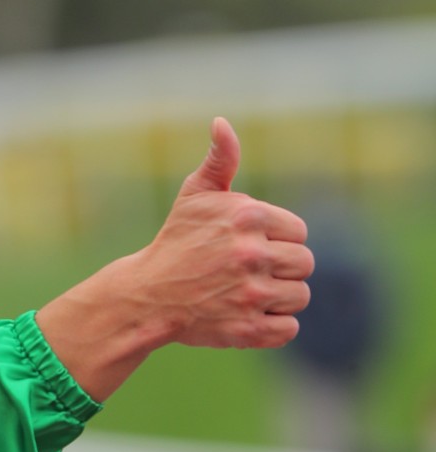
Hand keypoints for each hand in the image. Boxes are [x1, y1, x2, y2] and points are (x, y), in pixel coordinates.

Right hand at [36, 117, 313, 400]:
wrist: (147, 294)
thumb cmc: (177, 240)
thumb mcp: (195, 195)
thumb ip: (220, 159)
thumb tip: (222, 123)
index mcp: (247, 216)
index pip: (298, 231)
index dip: (276, 238)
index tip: (247, 244)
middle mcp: (253, 253)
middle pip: (304, 264)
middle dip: (279, 267)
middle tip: (245, 270)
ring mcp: (252, 293)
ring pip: (300, 296)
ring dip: (277, 296)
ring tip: (244, 291)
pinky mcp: (250, 328)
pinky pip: (289, 328)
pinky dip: (272, 325)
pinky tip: (245, 312)